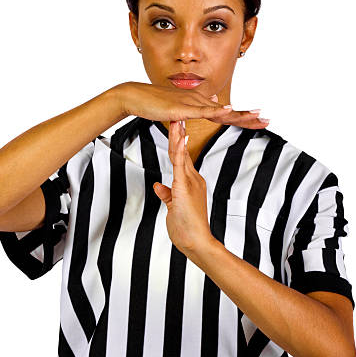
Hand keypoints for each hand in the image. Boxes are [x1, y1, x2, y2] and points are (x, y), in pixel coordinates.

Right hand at [116, 81, 268, 128]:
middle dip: (248, 116)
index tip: (259, 121)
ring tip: (257, 115)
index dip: (243, 117)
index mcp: (200, 104)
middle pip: (228, 111)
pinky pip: (201, 110)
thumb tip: (207, 106)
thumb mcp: (177, 111)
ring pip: (220, 111)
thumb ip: (193, 111)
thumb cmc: (154, 104)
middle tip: (267, 120)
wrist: (136, 96)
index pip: (226, 113)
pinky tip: (229, 109)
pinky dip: (216, 111)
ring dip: (239, 114)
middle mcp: (199, 101)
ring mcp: (191, 103)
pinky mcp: (181, 108)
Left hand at [152, 119, 215, 255]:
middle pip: (183, 151)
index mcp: (190, 183)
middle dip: (179, 133)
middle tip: (176, 114)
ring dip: (177, 136)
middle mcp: (193, 179)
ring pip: (181, 154)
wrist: (196, 241)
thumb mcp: (173, 208)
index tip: (176, 127)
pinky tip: (178, 137)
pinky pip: (180, 164)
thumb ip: (167, 195)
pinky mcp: (184, 187)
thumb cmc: (187, 228)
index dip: (179, 142)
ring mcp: (190, 182)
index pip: (182, 158)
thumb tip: (158, 186)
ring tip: (176, 119)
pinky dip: (178, 149)